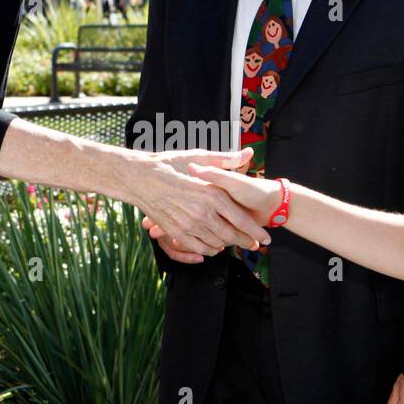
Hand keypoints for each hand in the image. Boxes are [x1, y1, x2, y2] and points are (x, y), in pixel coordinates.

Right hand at [129, 147, 270, 257]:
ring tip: (237, 245)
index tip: (264, 237)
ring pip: (216, 243)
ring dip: (229, 246)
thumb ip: (226, 159)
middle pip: (231, 235)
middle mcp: (202, 212)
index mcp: (212, 194)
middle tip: (254, 245)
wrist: (139, 178)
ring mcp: (188, 224)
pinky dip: (210, 249)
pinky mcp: (177, 231)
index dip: (255, 231)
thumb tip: (247, 154)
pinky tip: (214, 246)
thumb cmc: (169, 164)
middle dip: (246, 242)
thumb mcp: (199, 156)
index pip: (241, 219)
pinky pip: (199, 247)